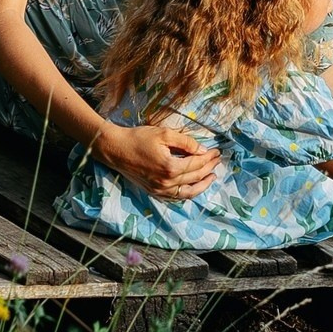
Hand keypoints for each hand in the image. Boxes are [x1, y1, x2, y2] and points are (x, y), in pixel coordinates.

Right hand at [94, 122, 221, 200]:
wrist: (115, 149)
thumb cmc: (138, 138)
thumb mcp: (163, 134)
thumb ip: (186, 142)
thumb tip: (202, 150)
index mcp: (170, 167)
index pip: (196, 164)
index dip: (209, 157)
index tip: (217, 151)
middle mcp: (166, 182)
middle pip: (195, 177)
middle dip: (209, 168)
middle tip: (217, 160)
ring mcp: (160, 190)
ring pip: (188, 193)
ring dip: (202, 185)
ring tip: (211, 176)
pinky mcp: (154, 192)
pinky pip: (176, 197)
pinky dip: (188, 193)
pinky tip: (193, 186)